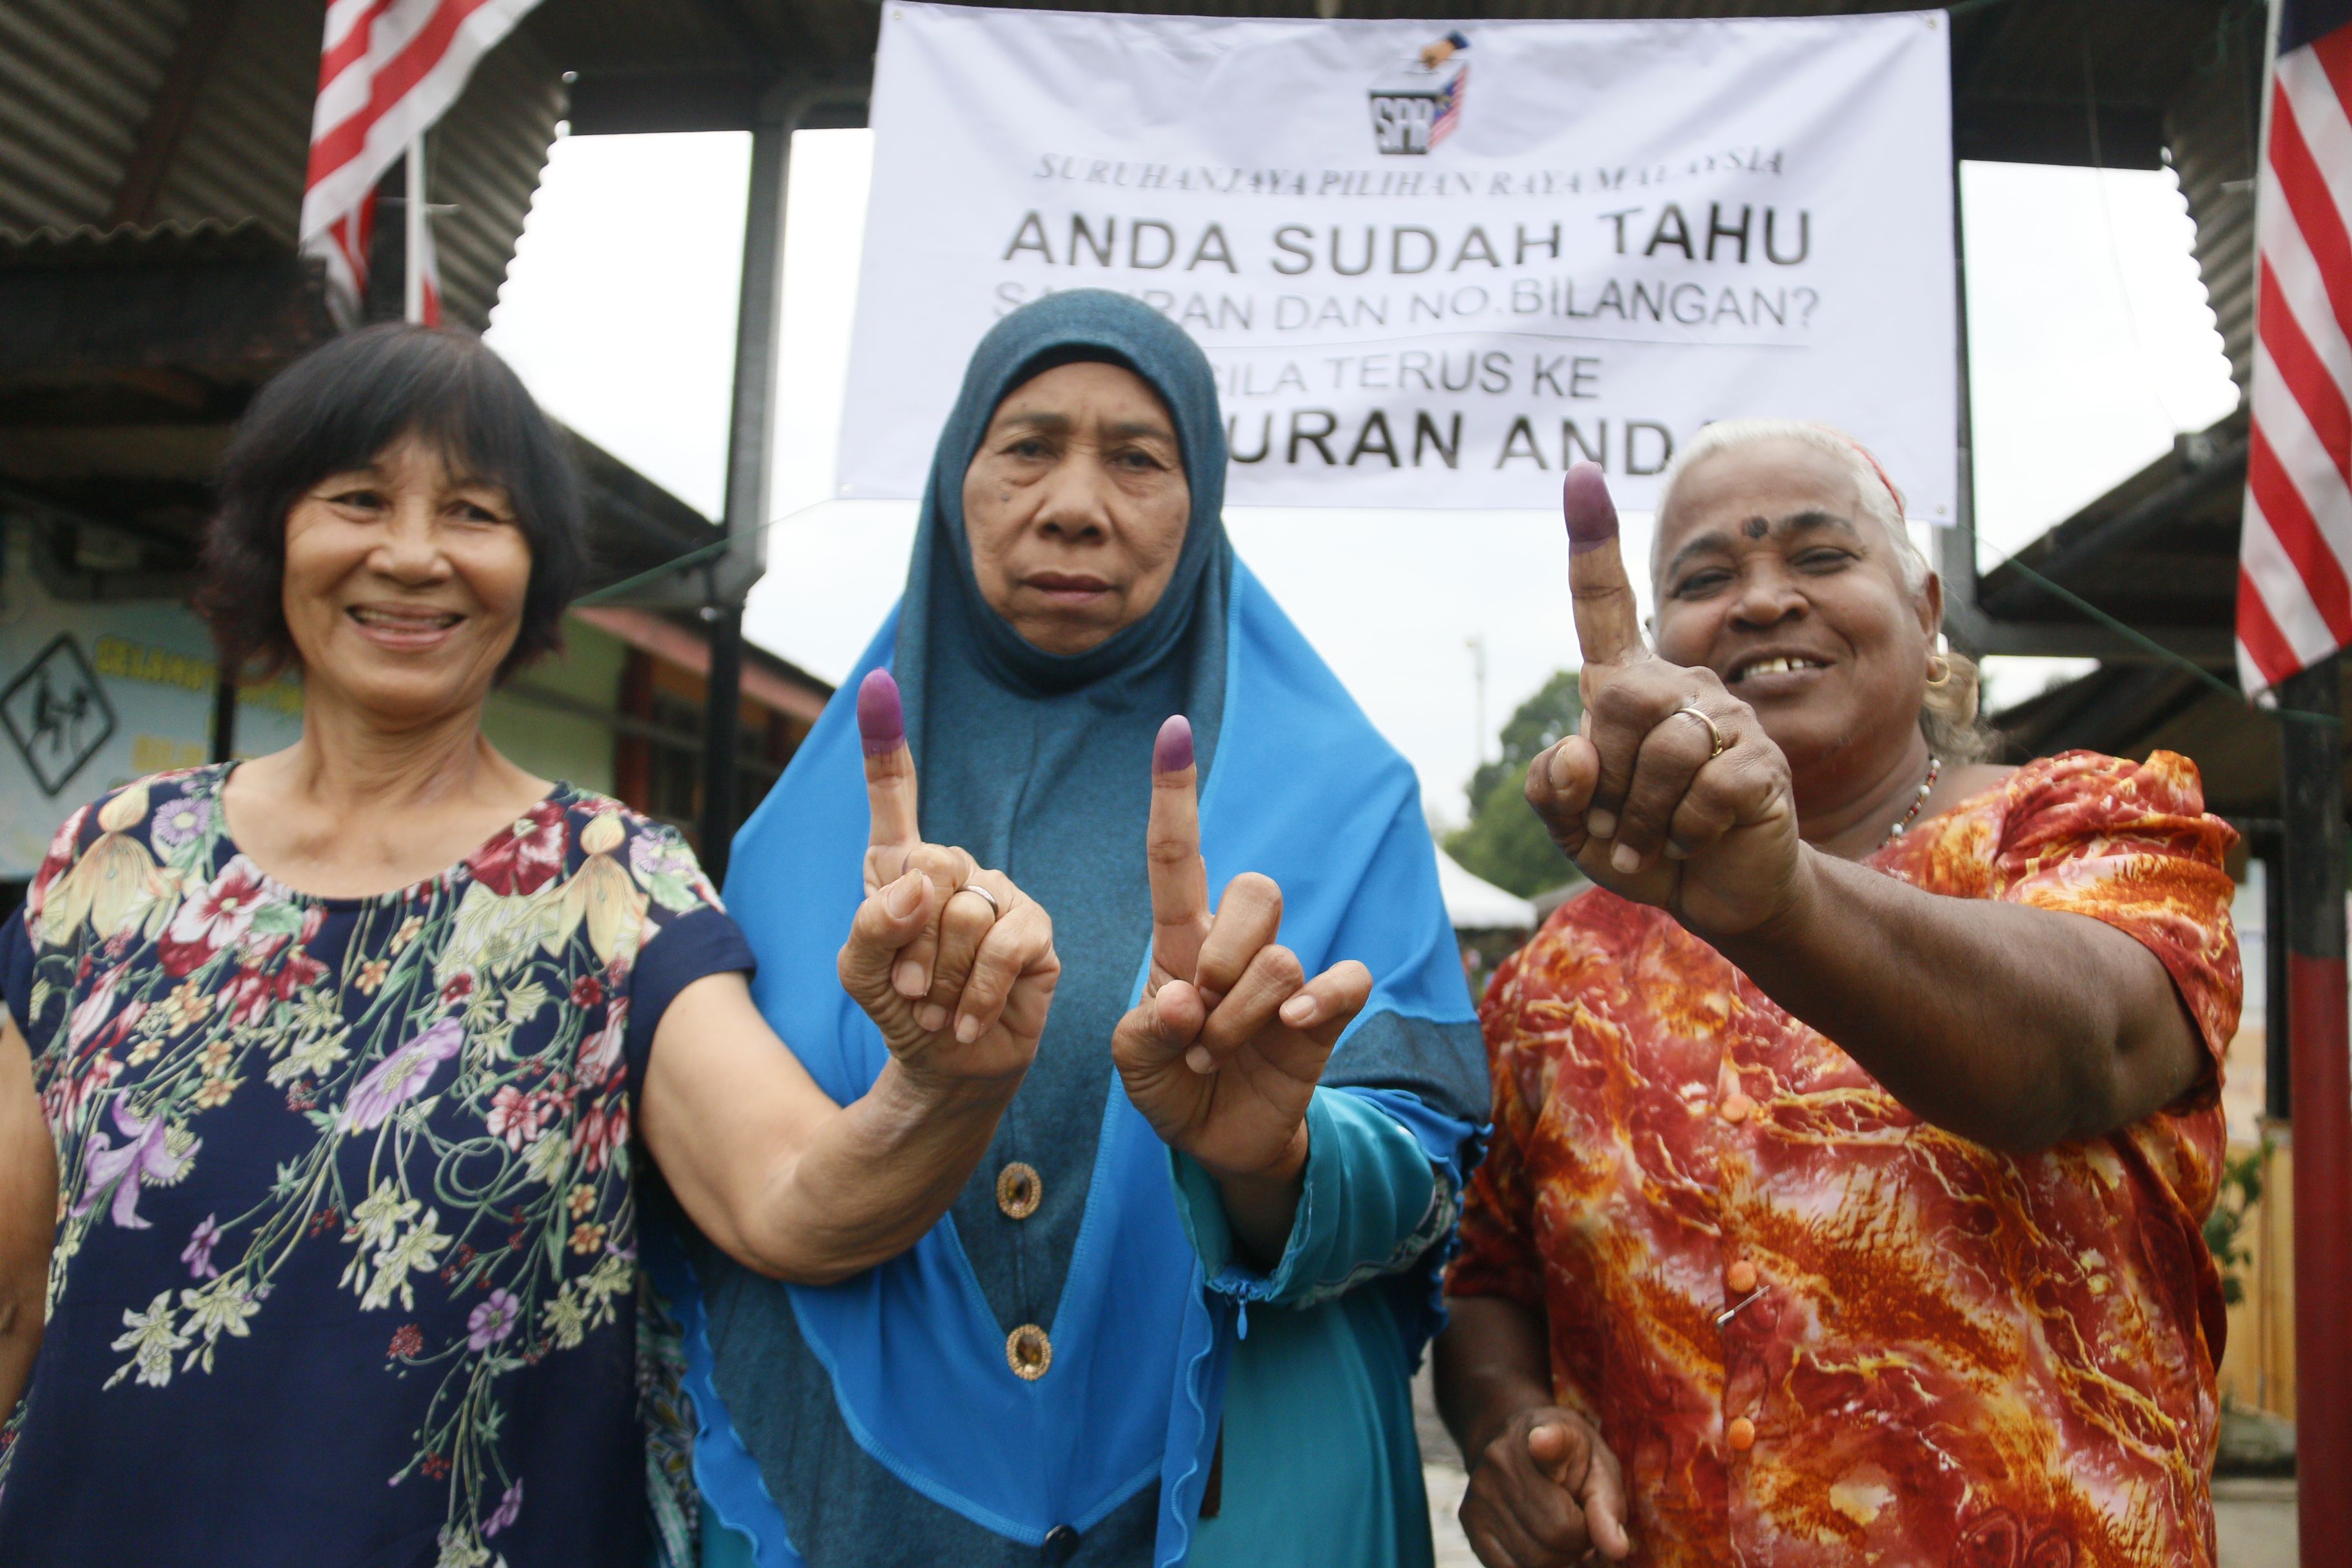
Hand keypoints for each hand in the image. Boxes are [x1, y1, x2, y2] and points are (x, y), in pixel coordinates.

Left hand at [838, 671, 1058, 1087]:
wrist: (945, 1067)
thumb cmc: (901, 1010)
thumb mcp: (859, 975)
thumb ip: (870, 928)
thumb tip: (918, 888)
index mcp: (902, 866)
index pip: (895, 795)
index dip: (883, 741)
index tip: (876, 683)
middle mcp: (955, 870)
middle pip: (929, 866)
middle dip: (910, 943)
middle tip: (907, 990)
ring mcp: (1000, 895)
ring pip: (964, 915)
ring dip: (939, 978)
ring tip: (934, 1009)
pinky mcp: (1037, 932)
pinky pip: (1005, 946)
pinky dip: (976, 993)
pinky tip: (963, 1021)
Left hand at [1110, 716, 1372, 1184]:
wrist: (1216, 1142)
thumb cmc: (1169, 1083)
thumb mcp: (1134, 1060)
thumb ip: (1146, 1030)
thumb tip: (1186, 1001)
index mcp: (1181, 940)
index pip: (1177, 858)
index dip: (1175, 796)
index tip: (1172, 729)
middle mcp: (1237, 945)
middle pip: (1256, 890)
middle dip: (1222, 960)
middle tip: (1196, 1022)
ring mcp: (1286, 977)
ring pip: (1282, 956)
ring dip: (1240, 1019)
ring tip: (1214, 1057)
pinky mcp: (1327, 1012)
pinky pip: (1345, 979)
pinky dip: (1320, 1003)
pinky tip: (1293, 1030)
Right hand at [1460, 1407, 1630, 1567]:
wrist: (1519, 1443)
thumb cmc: (1570, 1461)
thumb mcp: (1599, 1468)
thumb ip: (1608, 1507)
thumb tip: (1616, 1549)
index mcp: (1545, 1432)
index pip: (1547, 1442)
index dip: (1546, 1443)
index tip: (1541, 1441)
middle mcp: (1502, 1459)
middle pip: (1557, 1534)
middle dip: (1582, 1546)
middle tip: (1585, 1534)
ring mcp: (1481, 1491)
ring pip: (1535, 1560)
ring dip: (1561, 1561)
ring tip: (1566, 1540)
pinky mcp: (1470, 1520)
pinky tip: (1543, 1548)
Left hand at [1525, 464, 1805, 936]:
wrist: (1718, 895)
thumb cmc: (1644, 846)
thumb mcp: (1575, 827)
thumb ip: (1552, 791)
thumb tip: (1575, 750)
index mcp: (1629, 688)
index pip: (1603, 605)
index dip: (1591, 542)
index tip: (1580, 473)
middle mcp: (1680, 686)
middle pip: (1617, 702)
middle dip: (1611, 779)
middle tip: (1629, 816)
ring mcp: (1728, 717)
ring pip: (1663, 751)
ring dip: (1645, 817)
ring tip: (1659, 835)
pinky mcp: (1761, 760)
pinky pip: (1703, 791)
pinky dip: (1686, 833)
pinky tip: (1698, 840)